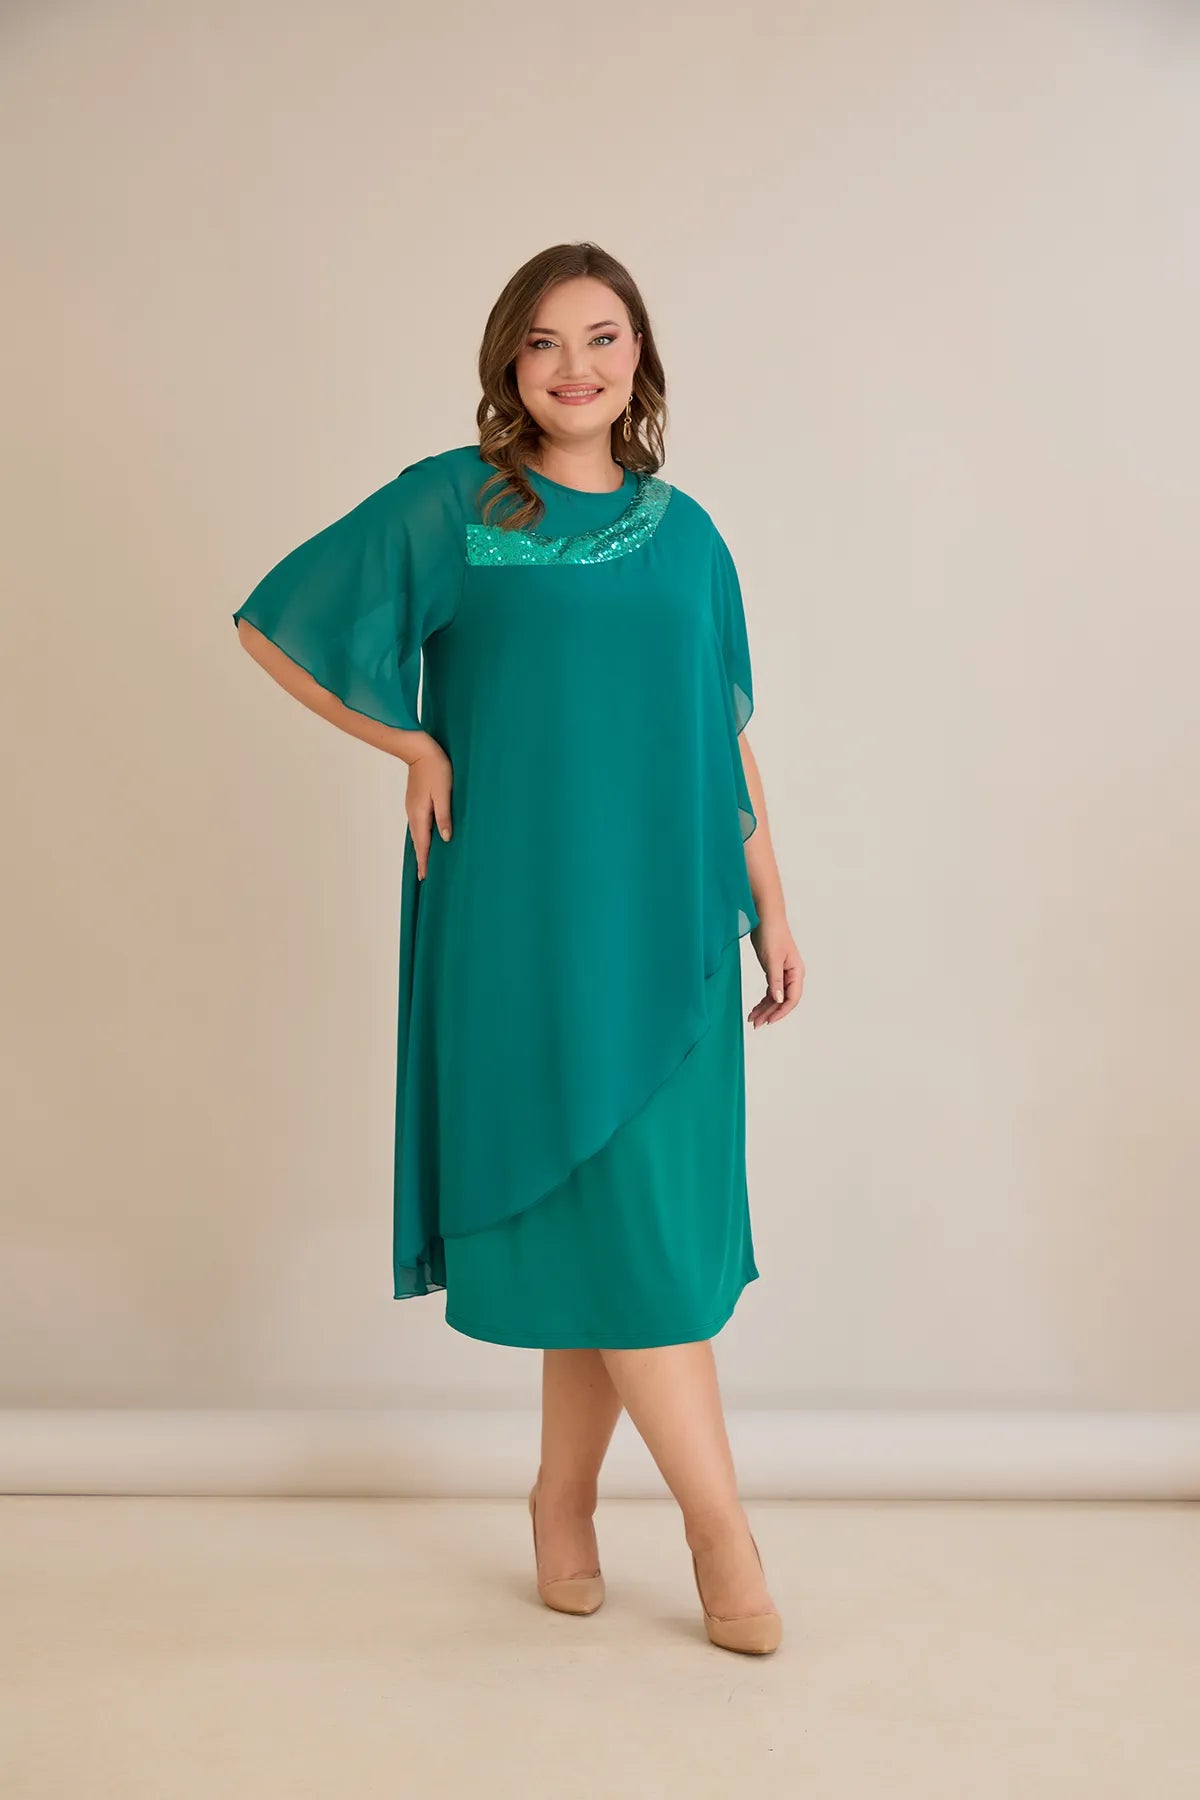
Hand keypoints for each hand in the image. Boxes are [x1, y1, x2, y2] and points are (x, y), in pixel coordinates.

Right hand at [406, 740, 453, 879]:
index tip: (424, 877)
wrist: (419, 750)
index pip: (423, 844)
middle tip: (424, 875)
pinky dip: (421, 836)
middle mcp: (413, 813)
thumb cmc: (435, 768)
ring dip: (421, 847)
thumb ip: (444, 816)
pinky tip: (425, 837)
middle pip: (418, 841)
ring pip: (417, 833)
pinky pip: (417, 824)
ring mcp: (412, 807)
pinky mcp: (414, 801)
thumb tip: (445, 838)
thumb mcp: (444, 793)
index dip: (424, 861)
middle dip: (421, 858)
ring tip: (425, 861)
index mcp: (421, 814)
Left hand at [747, 915, 803, 1028]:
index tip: (768, 1021)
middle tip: (756, 1024)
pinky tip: (756, 1007)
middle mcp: (792, 974)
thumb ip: (776, 981)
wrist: (766, 916)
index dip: (781, 1012)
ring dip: (765, 1008)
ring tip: (752, 1019)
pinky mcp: (774, 970)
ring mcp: (784, 973)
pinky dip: (763, 1000)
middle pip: (783, 1000)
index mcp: (796, 972)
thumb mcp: (772, 959)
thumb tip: (779, 1000)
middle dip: (770, 1013)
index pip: (792, 998)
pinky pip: (771, 990)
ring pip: (776, 997)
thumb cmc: (772, 934)